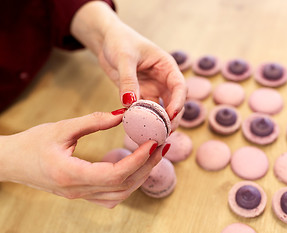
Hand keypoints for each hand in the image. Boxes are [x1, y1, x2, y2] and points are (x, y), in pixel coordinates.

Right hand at [0, 110, 164, 207]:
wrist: (9, 162)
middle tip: (161, 146)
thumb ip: (93, 122)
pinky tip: (134, 168)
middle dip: (147, 166)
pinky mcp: (80, 194)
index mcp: (71, 174)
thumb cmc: (31, 144)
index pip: (116, 173)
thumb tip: (122, 114)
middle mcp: (77, 190)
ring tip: (152, 156)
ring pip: (120, 194)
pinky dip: (127, 184)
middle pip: (123, 185)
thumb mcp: (61, 128)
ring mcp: (79, 196)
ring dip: (140, 176)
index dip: (138, 159)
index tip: (153, 142)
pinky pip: (111, 196)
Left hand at [71, 2, 186, 126]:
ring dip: (157, 123)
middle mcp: (163, 80)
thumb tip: (130, 103)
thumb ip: (128, 80)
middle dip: (171, 118)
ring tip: (152, 137)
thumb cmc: (120, 41)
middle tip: (164, 133)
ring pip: (160, 110)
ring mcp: (152, 89)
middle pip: (173, 102)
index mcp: (167, 66)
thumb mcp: (124, 58)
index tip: (171, 115)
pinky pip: (144, 111)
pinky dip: (142, 121)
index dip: (178, 102)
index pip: (179, 86)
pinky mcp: (140, 96)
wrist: (107, 41)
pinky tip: (137, 130)